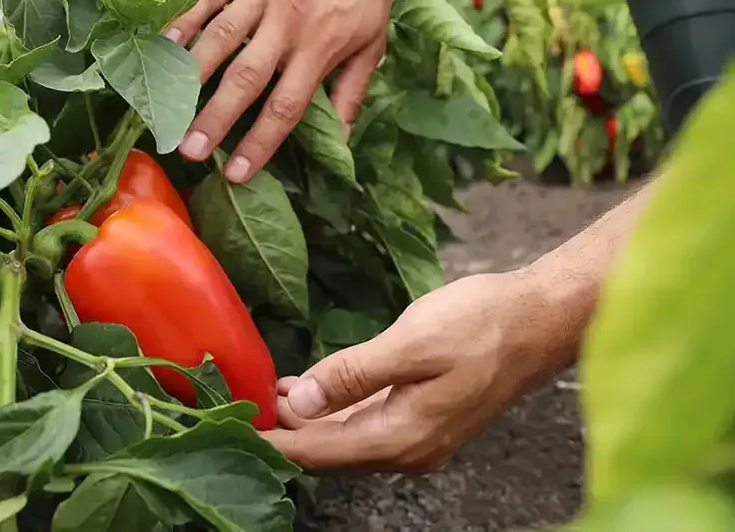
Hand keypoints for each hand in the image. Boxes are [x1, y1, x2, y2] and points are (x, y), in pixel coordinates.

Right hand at [167, 0, 413, 182]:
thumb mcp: (371, 45)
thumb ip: (350, 94)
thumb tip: (340, 143)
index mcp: (319, 49)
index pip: (286, 107)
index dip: (260, 143)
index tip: (236, 174)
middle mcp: (288, 24)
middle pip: (246, 79)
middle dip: (216, 118)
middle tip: (189, 151)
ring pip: (221, 38)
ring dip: (192, 75)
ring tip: (166, 107)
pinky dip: (186, 19)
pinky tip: (165, 44)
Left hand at [262, 272, 578, 472]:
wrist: (539, 321)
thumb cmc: (481, 326)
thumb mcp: (410, 344)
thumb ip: (352, 376)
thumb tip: (301, 403)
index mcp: (401, 437)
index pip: (319, 452)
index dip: (275, 440)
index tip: (234, 424)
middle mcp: (408, 449)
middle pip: (330, 452)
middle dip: (287, 431)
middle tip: (245, 402)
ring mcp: (420, 436)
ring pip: (348, 438)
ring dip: (310, 420)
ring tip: (271, 394)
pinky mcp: (426, 417)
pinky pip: (368, 423)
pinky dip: (336, 410)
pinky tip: (316, 389)